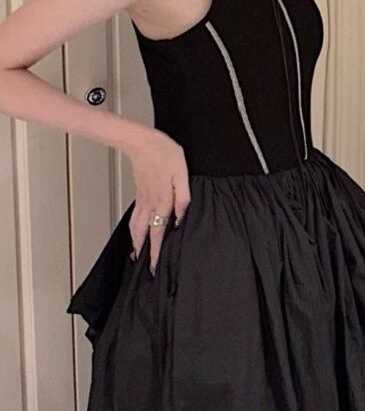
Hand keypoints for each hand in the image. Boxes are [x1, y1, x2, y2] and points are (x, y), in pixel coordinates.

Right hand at [125, 129, 190, 275]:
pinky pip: (135, 217)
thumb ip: (183, 198)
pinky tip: (138, 232)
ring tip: (138, 255)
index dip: (157, 252)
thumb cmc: (164, 154)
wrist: (142, 141)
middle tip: (145, 268)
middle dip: (144, 253)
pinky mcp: (140, 193)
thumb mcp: (181, 175)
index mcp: (161, 201)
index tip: (155, 267)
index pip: (159, 233)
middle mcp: (149, 204)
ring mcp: (142, 199)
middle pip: (144, 234)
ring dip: (137, 243)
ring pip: (136, 227)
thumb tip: (181, 217)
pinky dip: (135, 229)